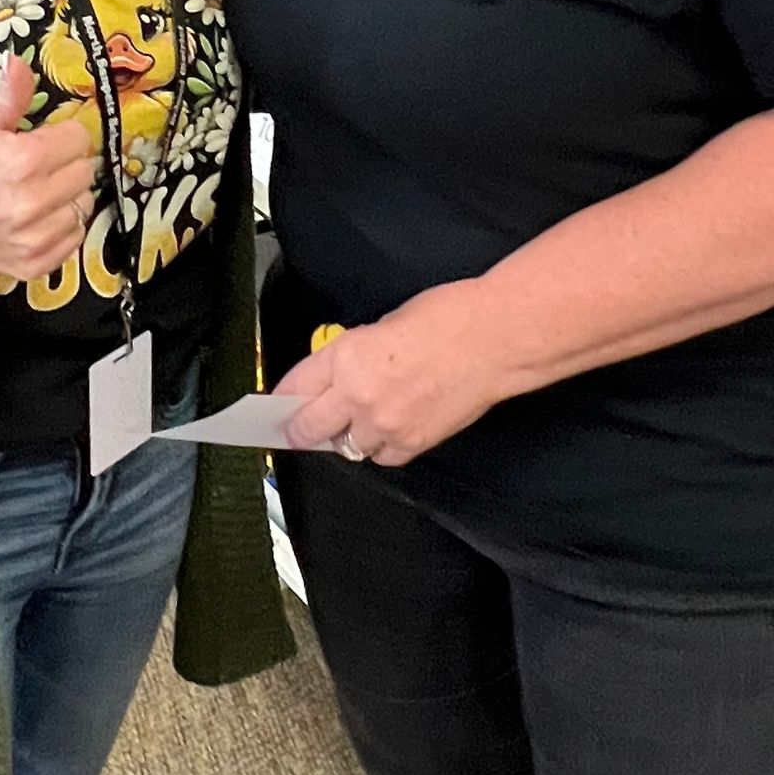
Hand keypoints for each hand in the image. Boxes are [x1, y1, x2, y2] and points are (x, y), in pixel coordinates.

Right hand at [0, 56, 96, 281]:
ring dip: (68, 197)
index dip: (63, 137)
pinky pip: (74, 237)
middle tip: (42, 168)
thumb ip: (9, 96)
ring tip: (40, 194)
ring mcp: (36, 235)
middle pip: (84, 172)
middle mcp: (35, 200)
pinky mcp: (37, 261)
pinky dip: (63, 227)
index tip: (47, 142)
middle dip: (67, 165)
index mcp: (24, 160)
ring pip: (83, 205)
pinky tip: (40, 219)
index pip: (78, 139)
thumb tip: (20, 61)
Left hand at [278, 288, 507, 467]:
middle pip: (309, 429)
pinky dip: (380, 447)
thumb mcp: (382, 325)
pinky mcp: (412, 444)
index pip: (295, 389)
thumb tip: (338, 377)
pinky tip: (389, 429)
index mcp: (346, 356)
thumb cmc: (447, 317)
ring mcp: (385, 424)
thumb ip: (354, 355)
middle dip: (302, 429)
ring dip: (346, 437)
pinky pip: (381, 457)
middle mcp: (358, 394)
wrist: (494, 339)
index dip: (283, 402)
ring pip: (346, 448)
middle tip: (300, 428)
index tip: (278, 409)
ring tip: (359, 421)